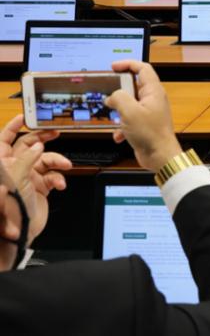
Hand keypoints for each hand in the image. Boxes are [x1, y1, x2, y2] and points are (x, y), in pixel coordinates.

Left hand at [0, 115, 71, 261]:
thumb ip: (28, 158)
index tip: (25, 117)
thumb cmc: (9, 208)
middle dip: (42, 139)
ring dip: (57, 162)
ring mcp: (28, 177)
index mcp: (3, 163)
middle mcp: (15, 168)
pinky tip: (59, 184)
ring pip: (46, 160)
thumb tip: (39, 146)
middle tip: (55, 133)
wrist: (19, 232)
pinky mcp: (40, 187)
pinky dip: (58, 178)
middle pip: (29, 146)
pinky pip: (53, 176)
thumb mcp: (17, 177)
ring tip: (65, 166)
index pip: (4, 140)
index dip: (12, 127)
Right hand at [106, 61, 181, 172]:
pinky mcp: (145, 125)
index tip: (114, 66)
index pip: (143, 69)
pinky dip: (122, 127)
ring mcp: (149, 112)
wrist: (160, 156)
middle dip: (120, 90)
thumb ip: (119, 98)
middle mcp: (153, 100)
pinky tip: (119, 135)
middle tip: (109, 93)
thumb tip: (112, 96)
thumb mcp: (129, 111)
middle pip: (134, 86)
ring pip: (130, 104)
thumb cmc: (151, 134)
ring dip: (119, 110)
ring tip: (113, 115)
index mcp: (153, 91)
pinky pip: (129, 120)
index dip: (128, 64)